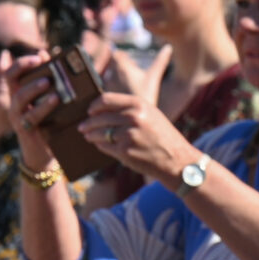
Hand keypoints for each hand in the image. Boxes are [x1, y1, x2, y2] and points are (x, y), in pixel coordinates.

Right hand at [10, 64, 65, 171]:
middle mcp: (15, 104)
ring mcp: (17, 117)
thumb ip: (50, 79)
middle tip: (44, 67)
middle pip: (12, 82)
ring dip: (34, 89)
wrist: (44, 152)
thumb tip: (55, 53)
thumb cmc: (49, 122)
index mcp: (19, 93)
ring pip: (19, 99)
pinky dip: (43, 108)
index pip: (11, 73)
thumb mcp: (49, 100)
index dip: (22, 63)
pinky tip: (56, 100)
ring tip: (51, 85)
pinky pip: (30, 117)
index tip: (39, 57)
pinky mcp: (25, 130)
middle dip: (26, 72)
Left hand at [76, 92, 197, 185]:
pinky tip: (98, 144)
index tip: (89, 111)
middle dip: (88, 122)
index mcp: (139, 104)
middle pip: (99, 117)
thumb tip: (102, 109)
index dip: (94, 105)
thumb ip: (129, 109)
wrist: (176, 159)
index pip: (106, 100)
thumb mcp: (150, 115)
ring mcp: (128, 134)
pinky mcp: (124, 151)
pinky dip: (99, 145)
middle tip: (82, 126)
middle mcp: (133, 117)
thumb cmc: (162, 136)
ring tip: (87, 135)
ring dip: (90, 134)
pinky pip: (104, 145)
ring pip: (99, 132)